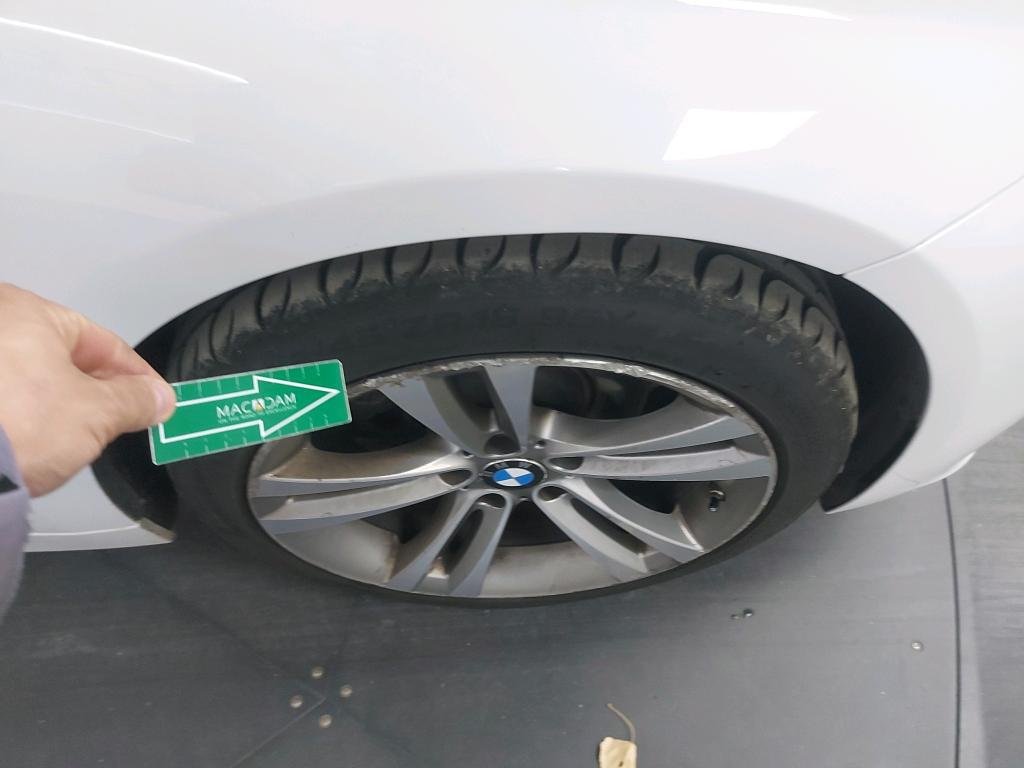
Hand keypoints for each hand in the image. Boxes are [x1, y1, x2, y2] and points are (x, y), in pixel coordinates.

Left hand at [0, 284, 174, 495]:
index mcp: (24, 309)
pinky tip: (28, 439)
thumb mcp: (96, 413)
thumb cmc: (21, 422)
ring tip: (71, 436)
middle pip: (60, 356)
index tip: (157, 400)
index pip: (101, 341)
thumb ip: (135, 400)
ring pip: (26, 376)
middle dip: (93, 388)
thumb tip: (159, 398)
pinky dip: (17, 413)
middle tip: (118, 421)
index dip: (137, 374)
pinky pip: (0, 395)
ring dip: (53, 401)